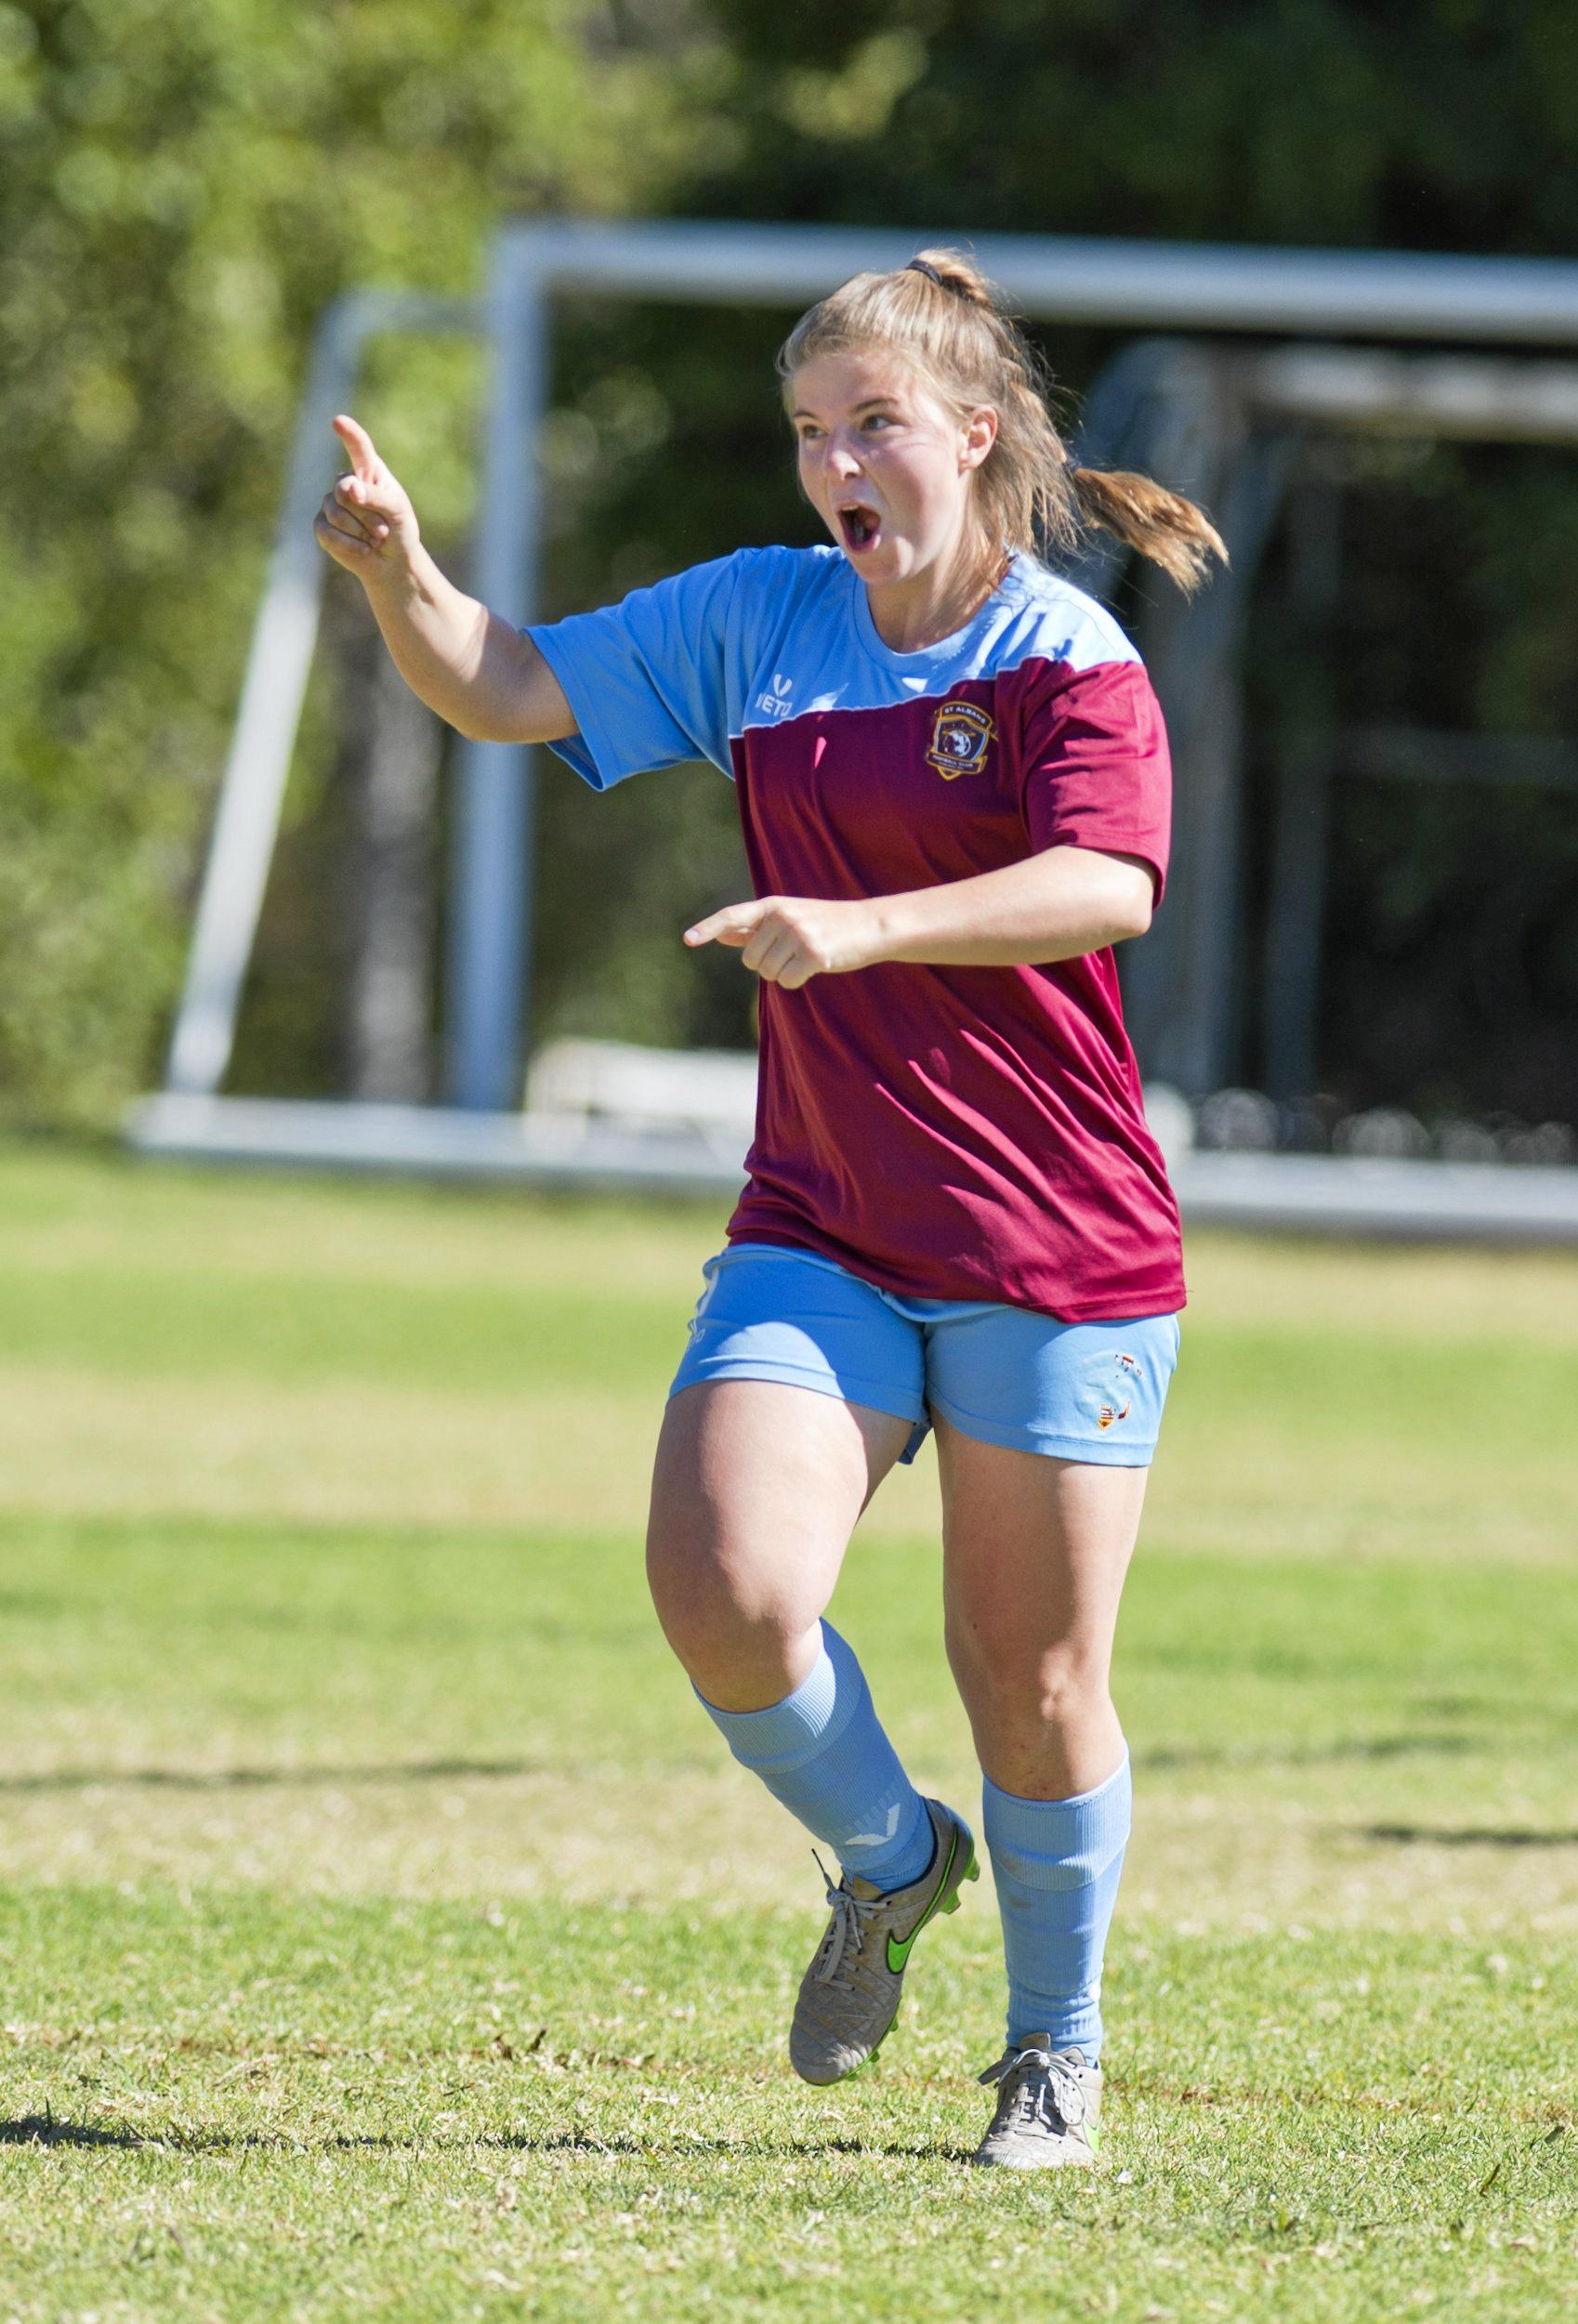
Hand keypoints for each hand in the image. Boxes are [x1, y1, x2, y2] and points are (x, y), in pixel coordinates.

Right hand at [313, 415, 421, 583]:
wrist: (392, 562)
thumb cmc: (399, 529)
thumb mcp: (397, 511)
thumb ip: (376, 496)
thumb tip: (349, 489)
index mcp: (369, 471)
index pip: (358, 448)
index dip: (349, 435)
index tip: (339, 422)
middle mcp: (347, 482)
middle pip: (344, 490)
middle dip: (367, 514)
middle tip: (383, 529)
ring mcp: (331, 503)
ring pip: (336, 512)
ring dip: (361, 532)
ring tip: (375, 539)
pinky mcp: (322, 525)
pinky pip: (328, 532)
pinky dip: (349, 544)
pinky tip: (363, 549)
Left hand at [683, 895, 884, 987]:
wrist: (868, 926)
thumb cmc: (824, 924)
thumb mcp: (788, 918)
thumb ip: (754, 928)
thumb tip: (721, 936)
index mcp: (772, 905)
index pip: (733, 916)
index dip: (709, 928)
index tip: (688, 939)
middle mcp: (782, 916)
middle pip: (750, 959)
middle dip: (768, 964)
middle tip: (793, 952)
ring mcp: (798, 934)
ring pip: (767, 973)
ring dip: (784, 973)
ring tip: (806, 956)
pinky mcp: (814, 954)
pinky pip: (786, 982)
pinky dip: (797, 981)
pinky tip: (815, 966)